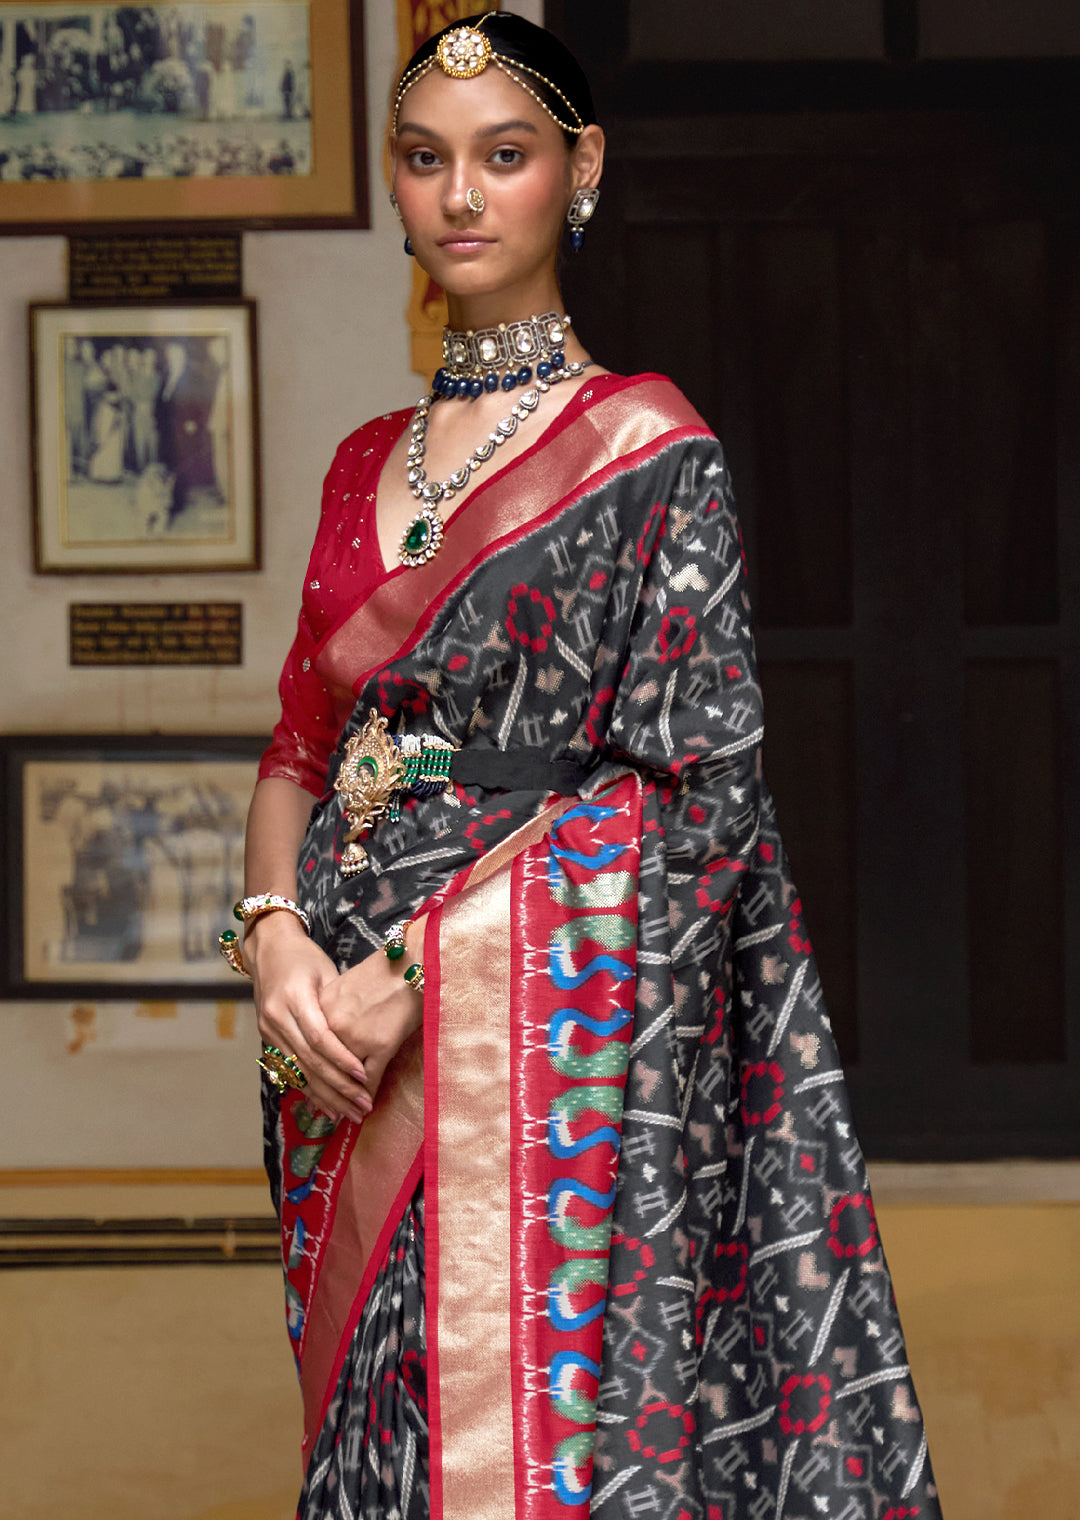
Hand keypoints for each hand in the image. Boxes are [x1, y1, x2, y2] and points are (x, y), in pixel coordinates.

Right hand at [246, 912, 372, 1122]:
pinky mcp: (266, 1037)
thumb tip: (365, 1042)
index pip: (319, 1038)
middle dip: (338, 1087)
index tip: (364, 1076)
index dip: (342, 1060)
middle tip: (362, 1106)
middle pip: (309, 1061)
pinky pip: (289, 1069)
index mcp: (293, 997)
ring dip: (324, 1096)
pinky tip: (325, 1105)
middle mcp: (276, 1016)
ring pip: (298, 1071)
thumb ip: (339, 1008)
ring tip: (348, 1114)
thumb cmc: (305, 957)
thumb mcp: (327, 972)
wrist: (268, 948)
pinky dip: (309, 1089)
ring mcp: (267, 1029)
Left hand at [317, 917, 425, 1105]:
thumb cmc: (380, 971)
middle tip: (331, 1115)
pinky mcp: (379, 1044)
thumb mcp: (344, 989)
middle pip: (321, 1071)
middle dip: (326, 1097)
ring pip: (343, 1079)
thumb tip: (320, 1044)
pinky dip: (367, 1093)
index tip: (312, 1099)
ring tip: (351, 1115)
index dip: (309, 1080)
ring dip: (346, 1101)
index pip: (305, 1053)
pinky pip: (369, 1078)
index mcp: (318, 1009)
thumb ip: (330, 1014)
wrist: (410, 960)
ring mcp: (354, 1036)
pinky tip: (367, 1103)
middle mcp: (331, 1024)